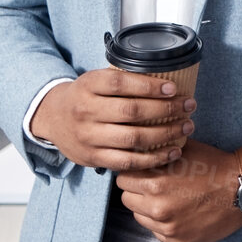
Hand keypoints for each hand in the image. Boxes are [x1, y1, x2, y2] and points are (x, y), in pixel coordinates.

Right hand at [28, 70, 194, 169]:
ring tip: (186, 127)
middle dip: (166, 109)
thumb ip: (124, 80)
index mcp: (87, 86)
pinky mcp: (92, 158)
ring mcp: (88, 137)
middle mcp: (85, 111)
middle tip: (189, 105)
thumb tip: (168, 81)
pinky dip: (153, 159)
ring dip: (165, 133)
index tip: (173, 88)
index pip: (121, 83)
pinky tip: (172, 151)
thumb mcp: (96, 79)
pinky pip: (127, 161)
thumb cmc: (86, 96)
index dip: (149, 86)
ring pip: (132, 138)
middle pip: (131, 111)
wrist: (52, 118)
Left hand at [114, 140, 241, 241]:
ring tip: (171, 198)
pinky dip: (164, 223)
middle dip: (138, 190)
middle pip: (127, 199)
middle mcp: (159, 210)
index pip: (123, 179)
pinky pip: (157, 232)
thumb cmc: (217, 166)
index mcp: (157, 184)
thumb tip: (137, 148)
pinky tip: (181, 212)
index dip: (134, 172)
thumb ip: (157, 151)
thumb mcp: (186, 150)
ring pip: (140, 217)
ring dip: (149, 208)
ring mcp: (168, 228)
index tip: (144, 171)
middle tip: (156, 184)